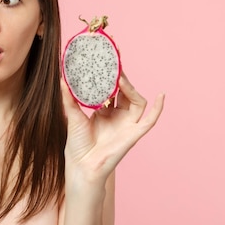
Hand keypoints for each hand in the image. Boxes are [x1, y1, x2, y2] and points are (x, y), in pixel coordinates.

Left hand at [60, 72, 163, 190]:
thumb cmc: (78, 145)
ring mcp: (127, 125)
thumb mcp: (73, 116)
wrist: (82, 166)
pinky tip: (161, 95)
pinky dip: (158, 108)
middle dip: (121, 78)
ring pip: (137, 101)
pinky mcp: (134, 134)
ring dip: (131, 88)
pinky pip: (150, 120)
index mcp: (105, 112)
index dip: (112, 75)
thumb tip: (62, 79)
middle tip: (114, 64)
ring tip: (121, 79)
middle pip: (126, 92)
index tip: (109, 59)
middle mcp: (118, 116)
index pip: (112, 89)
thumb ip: (69, 98)